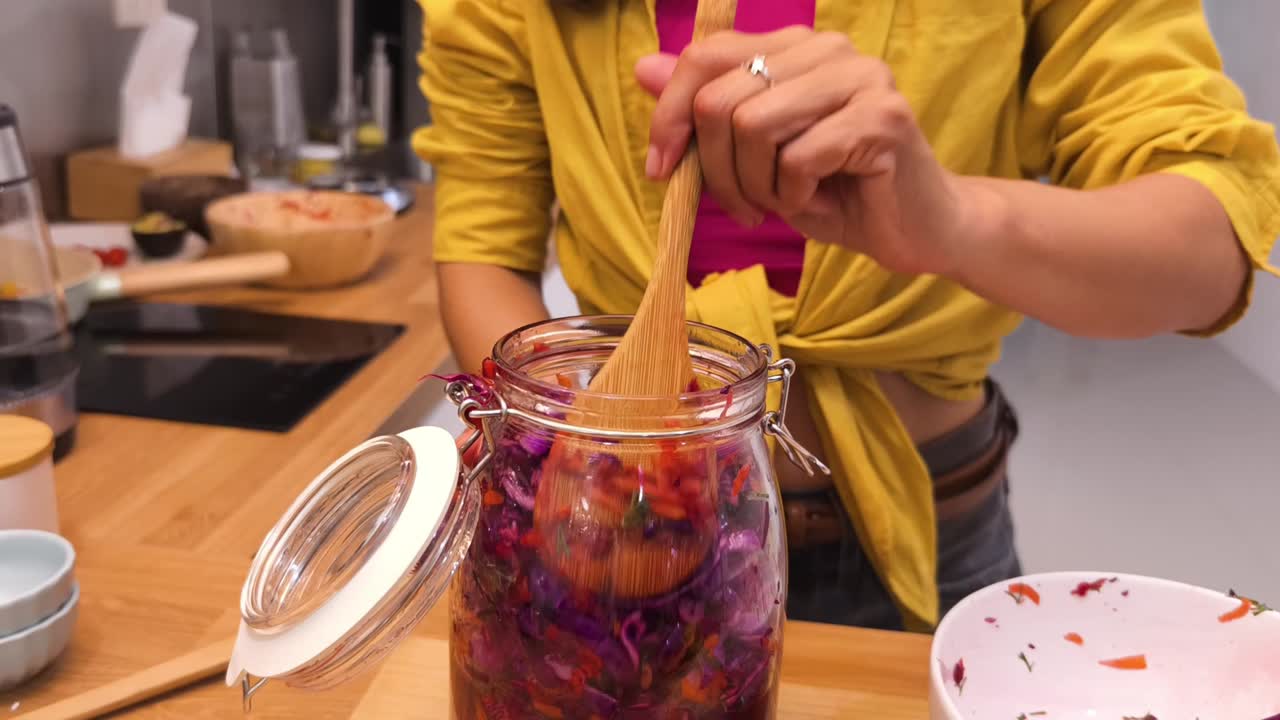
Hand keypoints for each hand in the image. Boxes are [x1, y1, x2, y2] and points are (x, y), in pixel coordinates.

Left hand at [636, 28, 983, 276]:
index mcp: (795, 46)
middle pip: (720, 99)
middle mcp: (829, 48)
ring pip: (753, 127)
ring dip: (756, 185)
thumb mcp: (753, 154)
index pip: (705, 55)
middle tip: (744, 206)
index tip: (664, 167)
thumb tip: (644, 69)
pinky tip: (819, 201)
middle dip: (716, 170)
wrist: (915, 229)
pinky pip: (798, 159)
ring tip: (785, 202)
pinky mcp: (882, 117)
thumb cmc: (834, 191)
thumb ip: (705, 108)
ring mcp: (861, 77)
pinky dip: (795, 197)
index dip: (670, 114)